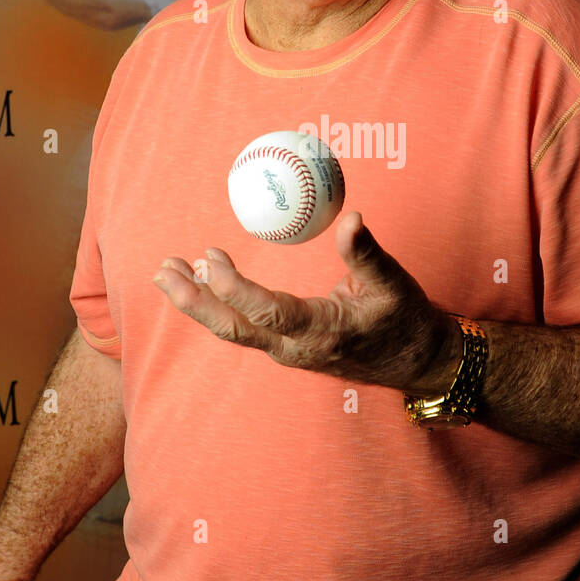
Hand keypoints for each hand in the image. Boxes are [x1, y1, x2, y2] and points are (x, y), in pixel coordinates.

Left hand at [152, 211, 461, 395]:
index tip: (211, 257)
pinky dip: (219, 304)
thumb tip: (353, 217)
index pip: (266, 313)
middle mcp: (296, 349)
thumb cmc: (406, 321)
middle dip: (194, 301)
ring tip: (169, 271)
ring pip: (234, 330)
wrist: (416, 364)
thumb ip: (367, 254)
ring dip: (198, 302)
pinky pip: (245, 327)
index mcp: (321, 332)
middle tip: (163, 270)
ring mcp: (288, 352)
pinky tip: (204, 279)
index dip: (234, 288)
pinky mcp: (287, 348)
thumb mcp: (394, 285)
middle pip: (233, 329)